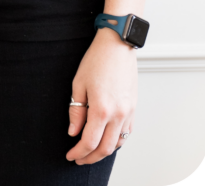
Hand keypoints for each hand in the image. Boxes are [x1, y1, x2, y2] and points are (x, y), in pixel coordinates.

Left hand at [66, 28, 137, 164]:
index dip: (78, 152)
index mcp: (101, 109)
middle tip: (78, 158)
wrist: (117, 45)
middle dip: (90, 157)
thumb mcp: (78, 84)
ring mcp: (128, 112)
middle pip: (105, 148)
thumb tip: (73, 132)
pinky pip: (127, 133)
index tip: (70, 155)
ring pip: (118, 143)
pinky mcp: (134, 108)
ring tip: (91, 152)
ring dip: (104, 152)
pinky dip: (116, 141)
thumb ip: (76, 111)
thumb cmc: (96, 60)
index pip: (89, 141)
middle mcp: (118, 114)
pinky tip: (107, 140)